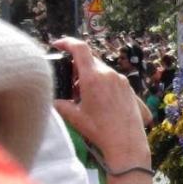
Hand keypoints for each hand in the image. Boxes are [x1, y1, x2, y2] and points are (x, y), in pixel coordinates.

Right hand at [52, 37, 149, 169]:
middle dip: (76, 68)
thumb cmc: (99, 129)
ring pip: (101, 70)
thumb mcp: (73, 116)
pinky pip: (111, 79)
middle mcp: (109, 74)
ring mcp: (121, 80)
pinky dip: (101, 84)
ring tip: (82, 96)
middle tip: (68, 83)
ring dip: (89, 77)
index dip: (67, 42)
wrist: (126, 141)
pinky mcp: (128, 88)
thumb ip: (60, 103)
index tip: (57, 44)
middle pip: (89, 61)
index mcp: (94, 77)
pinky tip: (98, 101)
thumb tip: (53, 98)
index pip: (80, 48)